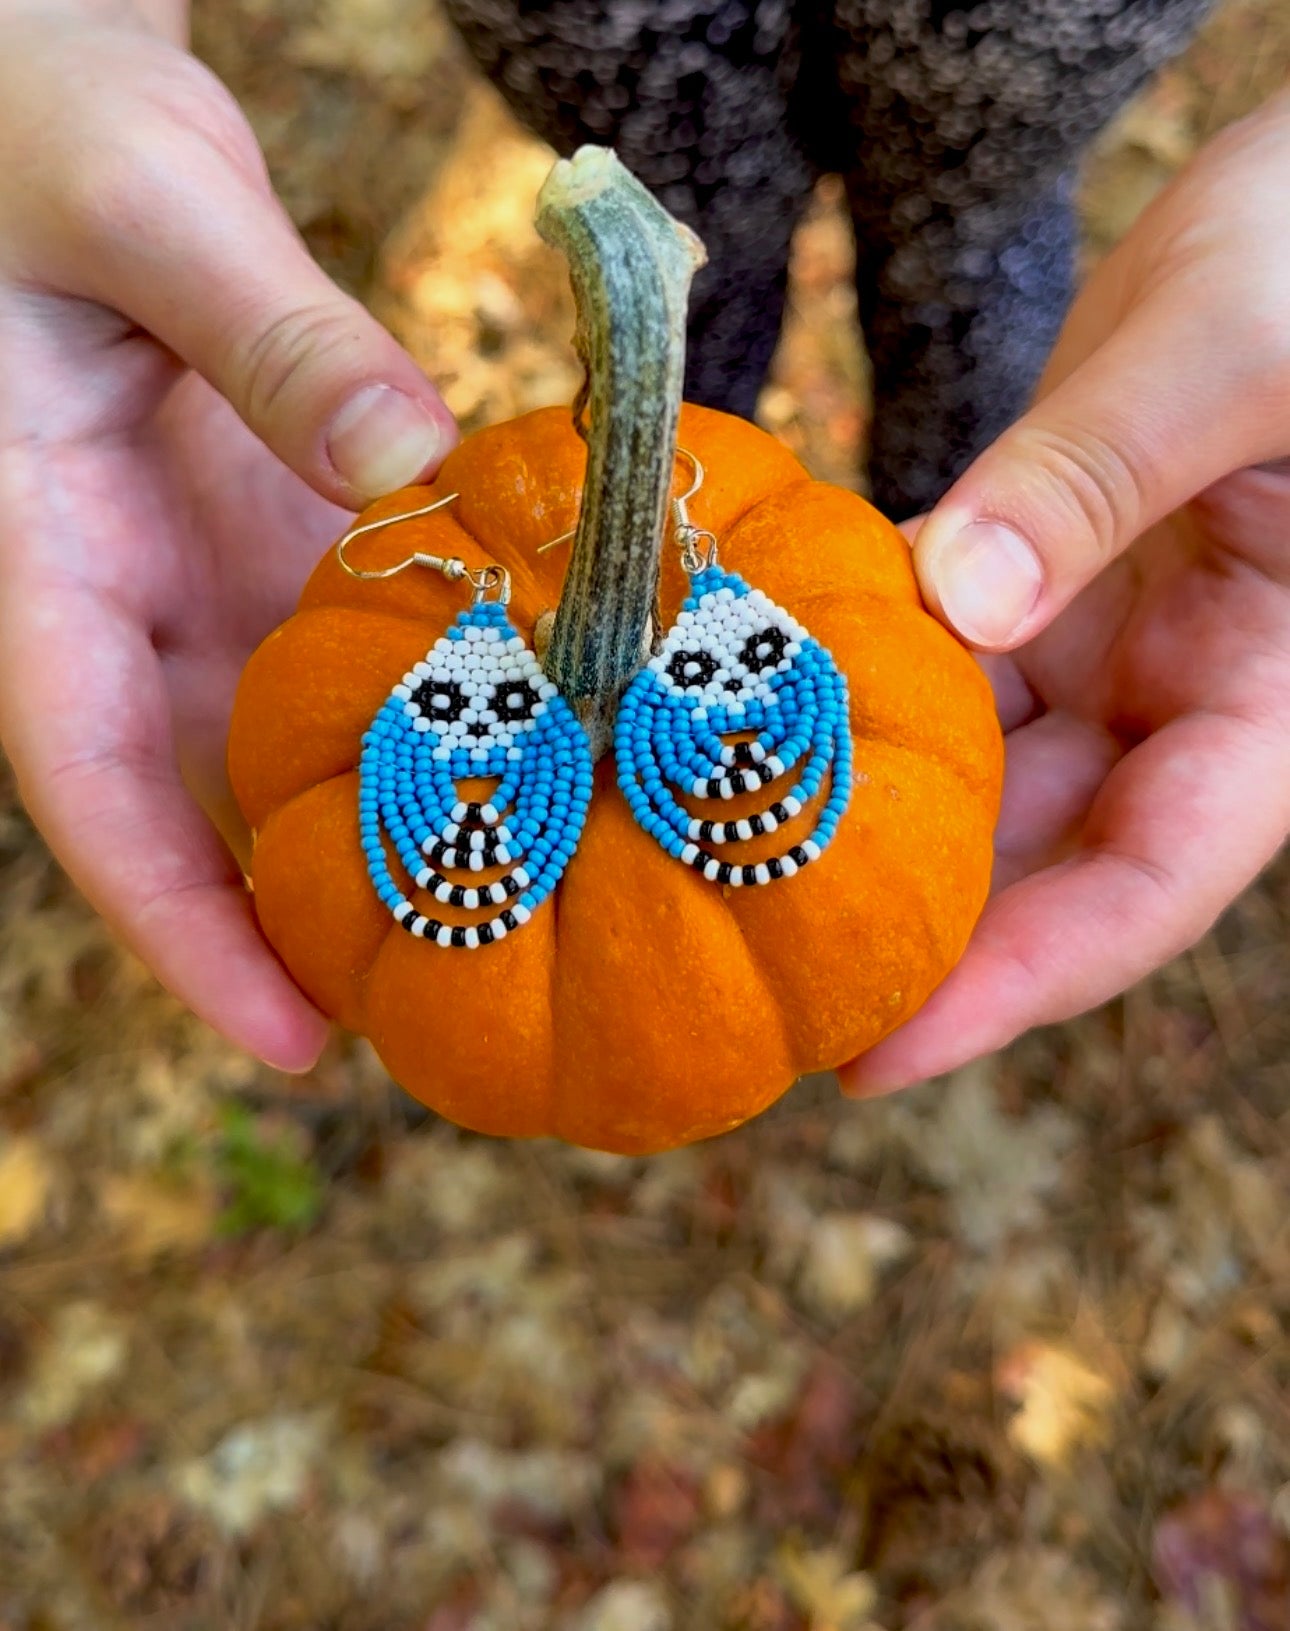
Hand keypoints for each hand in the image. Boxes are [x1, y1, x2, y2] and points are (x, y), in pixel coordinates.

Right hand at [0, 5, 456, 1069]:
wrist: (53, 96)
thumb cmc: (43, 126)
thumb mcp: (146, 206)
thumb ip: (268, 334)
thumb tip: (405, 458)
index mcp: (36, 564)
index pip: (92, 789)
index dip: (184, 929)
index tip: (293, 1041)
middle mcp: (118, 608)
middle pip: (206, 819)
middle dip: (309, 934)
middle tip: (456, 1029)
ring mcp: (201, 584)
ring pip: (289, 758)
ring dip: (391, 837)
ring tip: (520, 925)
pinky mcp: (271, 541)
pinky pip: (350, 660)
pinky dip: (429, 712)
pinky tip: (537, 750)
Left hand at [844, 91, 1289, 1092]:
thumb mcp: (1234, 357)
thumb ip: (1101, 478)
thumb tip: (958, 602)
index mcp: (1276, 691)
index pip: (1151, 881)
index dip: (1021, 981)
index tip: (880, 1054)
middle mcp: (1193, 693)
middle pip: (1045, 855)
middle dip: (918, 929)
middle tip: (760, 995)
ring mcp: (1120, 641)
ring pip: (981, 768)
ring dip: (869, 812)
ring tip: (729, 866)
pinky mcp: (1052, 578)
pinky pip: (950, 660)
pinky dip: (868, 685)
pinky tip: (765, 706)